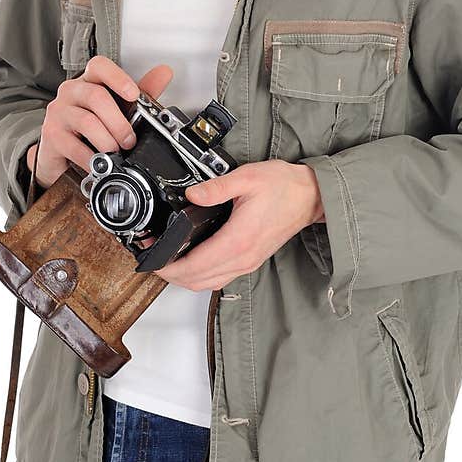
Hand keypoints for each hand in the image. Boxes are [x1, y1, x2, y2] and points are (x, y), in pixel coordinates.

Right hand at [28, 55, 173, 188]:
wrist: (62, 154)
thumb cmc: (91, 127)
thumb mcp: (118, 109)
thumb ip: (141, 93)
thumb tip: (163, 73)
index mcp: (88, 81)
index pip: (99, 66)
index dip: (118, 78)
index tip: (133, 94)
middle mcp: (70, 92)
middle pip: (96, 97)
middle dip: (119, 122)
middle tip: (130, 140)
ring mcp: (58, 112)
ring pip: (86, 122)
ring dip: (107, 141)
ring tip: (116, 152)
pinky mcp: (51, 135)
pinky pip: (74, 146)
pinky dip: (91, 158)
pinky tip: (99, 163)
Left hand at [151, 160, 325, 291]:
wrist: (310, 196)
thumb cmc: (284, 187)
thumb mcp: (247, 177)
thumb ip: (215, 188)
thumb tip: (191, 195)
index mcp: (237, 240)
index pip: (193, 266)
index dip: (167, 266)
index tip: (151, 258)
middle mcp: (242, 258)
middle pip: (196, 281)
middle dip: (170, 274)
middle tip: (154, 258)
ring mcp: (247, 263)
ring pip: (207, 284)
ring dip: (185, 278)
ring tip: (168, 260)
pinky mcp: (251, 261)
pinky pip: (220, 279)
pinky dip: (201, 276)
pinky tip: (193, 261)